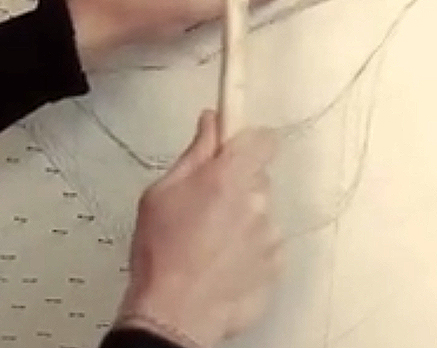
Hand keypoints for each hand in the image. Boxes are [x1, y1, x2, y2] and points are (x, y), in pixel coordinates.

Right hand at [115, 110, 282, 347]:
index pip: (264, 140)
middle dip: (237, 186)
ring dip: (242, 222)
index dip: (250, 141)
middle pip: (258, 179)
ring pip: (261, 215)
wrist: (174, 313)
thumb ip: (195, 153)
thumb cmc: (160, 253)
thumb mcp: (161, 193)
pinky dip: (248, 252)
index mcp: (230, 177)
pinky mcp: (276, 267)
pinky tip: (221, 264)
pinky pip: (265, 247)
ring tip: (209, 244)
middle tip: (206, 206)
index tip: (236, 146)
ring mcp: (271, 237)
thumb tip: (211, 122)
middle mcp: (258, 203)